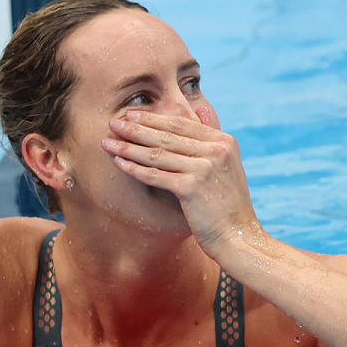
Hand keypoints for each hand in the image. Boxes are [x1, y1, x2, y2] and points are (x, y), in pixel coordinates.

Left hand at [101, 109, 259, 255]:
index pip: (182, 123)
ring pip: (157, 153)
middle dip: (136, 128)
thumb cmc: (229, 205)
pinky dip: (134, 168)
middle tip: (113, 122)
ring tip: (107, 142)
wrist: (239, 237)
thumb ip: (214, 139)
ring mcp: (204, 168)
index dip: (153, 118)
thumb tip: (201, 109)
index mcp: (224, 141)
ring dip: (129, 147)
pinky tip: (118, 163)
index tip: (131, 114)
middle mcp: (216, 150)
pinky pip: (155, 175)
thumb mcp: (228, 166)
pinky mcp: (192, 187)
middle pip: (167, 135)